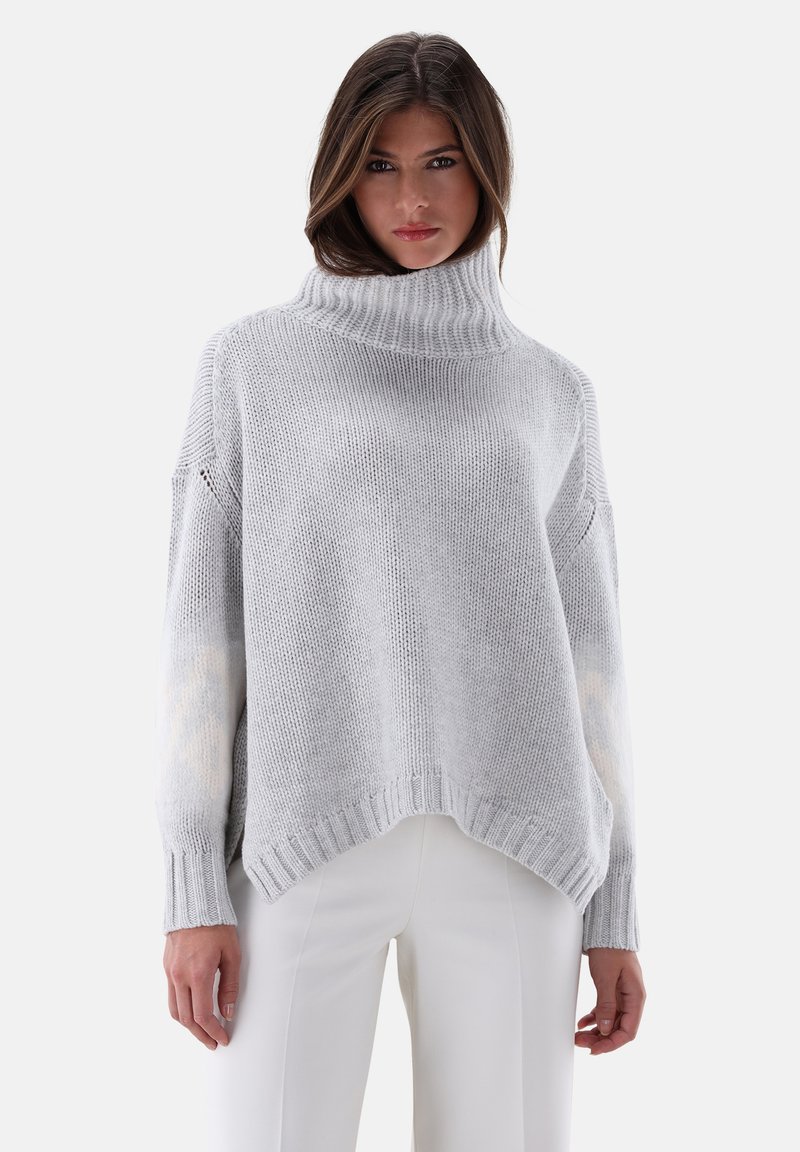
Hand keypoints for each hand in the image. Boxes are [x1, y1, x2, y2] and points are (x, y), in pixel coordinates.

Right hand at [163, 924, 240, 1049]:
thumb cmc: (217, 925)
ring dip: (188, 1026)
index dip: (214, 1032)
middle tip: (213, 1042)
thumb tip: (228, 1012)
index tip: (223, 1039)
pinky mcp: (166, 967)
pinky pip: (170, 996)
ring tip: (203, 1031)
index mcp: (198, 974)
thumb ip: (229, 986)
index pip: (203, 1016)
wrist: (195, 903)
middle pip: (187, 1019)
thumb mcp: (232, 954)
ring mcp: (170, 972)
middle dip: (201, 1035)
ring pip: (175, 1011)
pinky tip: (192, 1010)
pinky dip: (180, 1010)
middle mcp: (180, 977)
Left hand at [575, 948, 645, 1055]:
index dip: (612, 1044)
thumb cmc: (610, 950)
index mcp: (636, 998)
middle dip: (600, 1039)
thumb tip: (604, 1029)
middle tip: (580, 1043)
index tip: (595, 1050)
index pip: (628, 1031)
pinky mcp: (613, 991)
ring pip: (610, 1022)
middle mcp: (632, 999)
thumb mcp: (606, 978)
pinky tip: (582, 1023)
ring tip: (578, 1036)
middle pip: (618, 1029)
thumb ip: (606, 1004)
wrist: (607, 930)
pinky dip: (594, 1019)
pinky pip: (605, 1011)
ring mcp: (622, 996)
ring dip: (596, 1031)